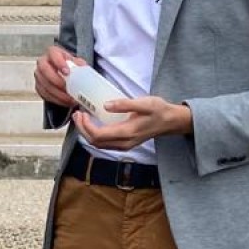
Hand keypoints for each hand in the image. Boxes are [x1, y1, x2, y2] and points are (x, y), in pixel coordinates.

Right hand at [34, 44, 75, 107]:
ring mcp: (39, 75)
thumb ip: (79, 65)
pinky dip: (56, 99)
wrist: (65, 74)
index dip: (59, 63)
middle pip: (44, 70)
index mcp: (53, 52)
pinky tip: (65, 101)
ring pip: (44, 84)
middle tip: (67, 88)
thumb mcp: (77, 63)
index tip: (67, 72)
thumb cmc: (70, 66)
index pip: (53, 54)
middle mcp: (43, 62)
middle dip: (56, 80)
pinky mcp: (39, 86)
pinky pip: (44, 94)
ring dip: (57, 93)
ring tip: (69, 98)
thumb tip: (83, 69)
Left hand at [73, 96, 192, 150]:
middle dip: (83, 129)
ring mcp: (124, 145)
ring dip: (87, 133)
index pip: (98, 135)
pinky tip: (93, 124)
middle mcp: (124, 143)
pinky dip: (95, 135)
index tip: (81, 113)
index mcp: (127, 133)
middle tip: (77, 114)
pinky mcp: (125, 144)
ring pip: (99, 145)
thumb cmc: (158, 110)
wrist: (170, 122)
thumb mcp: (144, 103)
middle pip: (95, 142)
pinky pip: (105, 144)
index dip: (86, 126)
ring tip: (82, 119)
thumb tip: (105, 106)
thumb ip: (124, 104)